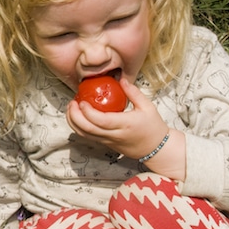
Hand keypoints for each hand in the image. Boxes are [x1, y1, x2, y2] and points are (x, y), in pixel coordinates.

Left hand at [66, 78, 185, 179]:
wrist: (157, 149)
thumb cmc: (153, 127)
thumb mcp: (148, 107)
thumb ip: (134, 92)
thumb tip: (121, 79)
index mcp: (124, 125)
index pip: (100, 121)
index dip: (87, 112)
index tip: (82, 101)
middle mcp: (114, 135)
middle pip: (87, 129)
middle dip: (74, 116)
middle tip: (72, 103)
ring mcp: (108, 141)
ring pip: (85, 135)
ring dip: (73, 122)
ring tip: (71, 108)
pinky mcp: (105, 144)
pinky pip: (88, 137)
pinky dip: (79, 127)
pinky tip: (78, 117)